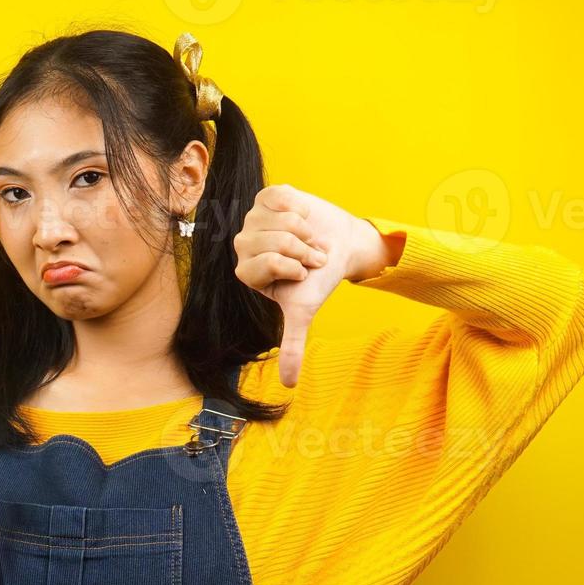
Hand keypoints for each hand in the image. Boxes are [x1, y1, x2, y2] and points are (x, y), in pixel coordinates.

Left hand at [232, 184, 395, 386]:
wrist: (339, 247)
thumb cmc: (318, 280)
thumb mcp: (304, 312)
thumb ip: (292, 345)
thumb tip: (290, 387)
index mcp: (246, 272)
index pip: (267, 262)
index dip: (293, 265)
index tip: (302, 273)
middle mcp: (244, 245)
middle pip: (274, 240)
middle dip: (302, 250)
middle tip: (310, 257)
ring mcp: (253, 218)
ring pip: (281, 220)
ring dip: (306, 231)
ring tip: (309, 240)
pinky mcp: (267, 197)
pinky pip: (282, 198)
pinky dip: (302, 208)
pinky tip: (304, 218)